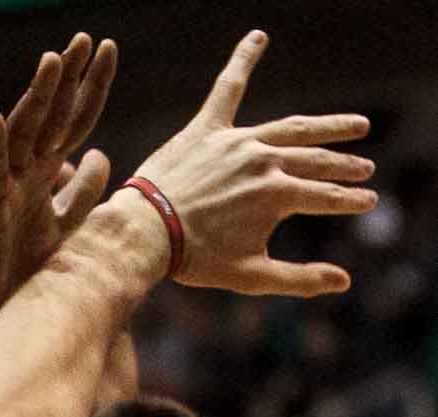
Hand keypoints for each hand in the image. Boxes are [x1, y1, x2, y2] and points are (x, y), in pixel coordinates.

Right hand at [0, 32, 116, 314]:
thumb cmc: (15, 267)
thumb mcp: (62, 228)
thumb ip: (81, 194)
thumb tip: (102, 157)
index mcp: (43, 173)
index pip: (74, 122)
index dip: (91, 88)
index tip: (110, 50)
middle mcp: (23, 172)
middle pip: (50, 118)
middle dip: (68, 79)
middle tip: (86, 39)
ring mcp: (2, 187)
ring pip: (22, 135)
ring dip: (36, 99)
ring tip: (52, 63)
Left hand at [130, 30, 376, 296]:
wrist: (146, 233)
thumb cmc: (196, 260)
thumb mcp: (252, 277)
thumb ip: (300, 279)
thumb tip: (344, 282)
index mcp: (277, 195)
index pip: (326, 196)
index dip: (350, 201)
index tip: (368, 202)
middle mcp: (263, 161)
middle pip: (315, 159)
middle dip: (344, 166)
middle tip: (365, 167)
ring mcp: (237, 142)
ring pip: (290, 127)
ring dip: (326, 126)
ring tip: (355, 125)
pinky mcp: (206, 129)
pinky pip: (228, 88)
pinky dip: (243, 60)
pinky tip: (258, 36)